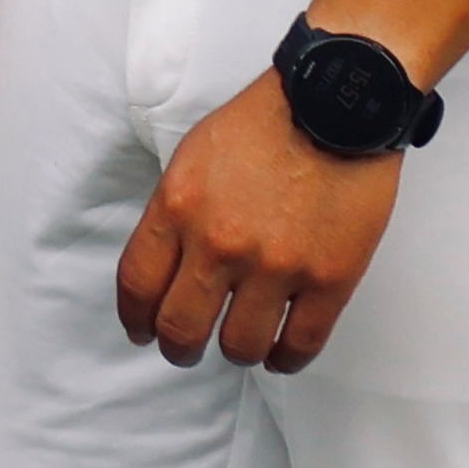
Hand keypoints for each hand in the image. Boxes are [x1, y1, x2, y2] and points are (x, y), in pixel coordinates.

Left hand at [120, 72, 410, 372]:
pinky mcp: (329, 281)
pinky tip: (278, 354)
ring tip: (236, 346)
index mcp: (177, 208)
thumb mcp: (192, 158)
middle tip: (183, 349)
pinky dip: (284, 359)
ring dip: (233, 353)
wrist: (333, 109)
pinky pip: (299, 345)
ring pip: (239, 345)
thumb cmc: (263, 126)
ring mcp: (275, 267)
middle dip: (176, 347)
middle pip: (180, 325)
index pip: (138, 283)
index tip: (140, 330)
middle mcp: (219, 244)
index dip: (135, 317)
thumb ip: (175, 213)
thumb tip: (167, 261)